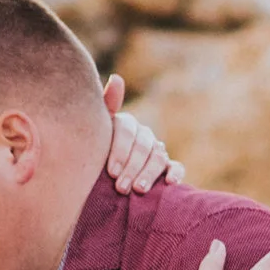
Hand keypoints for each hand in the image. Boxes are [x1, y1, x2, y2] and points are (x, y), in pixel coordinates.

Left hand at [100, 70, 181, 194]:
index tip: (111, 172)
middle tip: (122, 188)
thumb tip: (117, 78)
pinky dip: (176, 173)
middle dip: (132, 168)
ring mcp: (156, 150)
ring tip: (139, 190)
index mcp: (125, 124)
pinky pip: (176, 166)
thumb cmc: (93, 156)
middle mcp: (143, 135)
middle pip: (143, 147)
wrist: (100, 179)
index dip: (119, 151)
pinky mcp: (167, 167)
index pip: (126, 131)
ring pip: (158, 157)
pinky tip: (170, 182)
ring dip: (149, 173)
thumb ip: (105, 108)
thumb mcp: (94, 134)